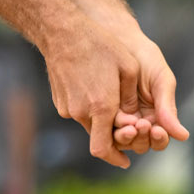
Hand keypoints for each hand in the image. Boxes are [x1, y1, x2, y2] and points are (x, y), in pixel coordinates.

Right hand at [42, 15, 142, 169]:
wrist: (62, 32)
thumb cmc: (101, 46)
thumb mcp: (129, 67)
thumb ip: (132, 98)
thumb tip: (133, 117)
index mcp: (101, 107)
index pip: (104, 149)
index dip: (116, 159)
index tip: (126, 161)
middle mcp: (81, 112)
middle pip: (99, 137)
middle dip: (114, 134)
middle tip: (128, 123)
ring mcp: (67, 108)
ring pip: (89, 124)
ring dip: (101, 118)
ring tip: (110, 93)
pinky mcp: (60, 102)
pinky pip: (78, 113)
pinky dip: (89, 108)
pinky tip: (94, 84)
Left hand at [108, 27, 188, 155]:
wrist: (119, 40)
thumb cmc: (145, 58)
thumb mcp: (161, 81)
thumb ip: (168, 108)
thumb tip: (183, 136)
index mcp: (157, 117)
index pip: (159, 139)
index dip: (159, 139)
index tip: (156, 129)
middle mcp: (138, 122)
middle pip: (141, 144)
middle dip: (141, 138)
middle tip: (140, 125)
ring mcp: (119, 120)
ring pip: (122, 142)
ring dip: (125, 138)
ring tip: (127, 126)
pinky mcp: (101, 114)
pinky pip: (104, 129)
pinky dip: (109, 128)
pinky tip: (113, 118)